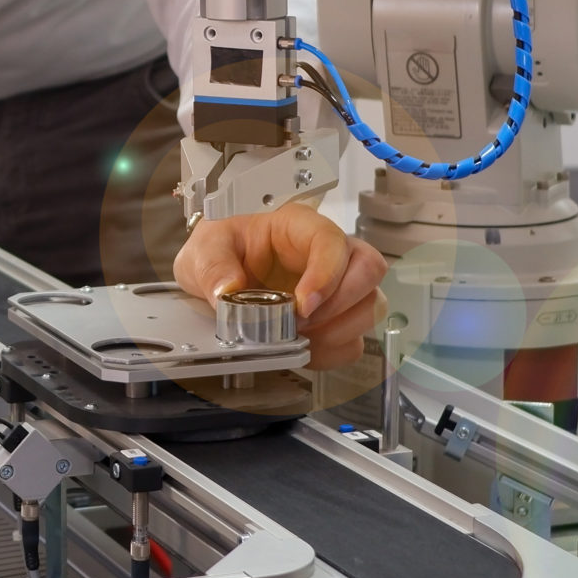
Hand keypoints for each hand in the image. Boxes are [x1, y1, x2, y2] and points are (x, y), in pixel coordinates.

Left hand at [175, 204, 386, 370]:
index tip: (303, 304)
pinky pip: (355, 340)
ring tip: (299, 336)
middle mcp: (327, 254)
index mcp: (298, 226)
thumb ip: (213, 266)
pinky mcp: (334, 319)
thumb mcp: (205, 247)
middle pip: (368, 270)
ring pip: (371, 305)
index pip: (332, 241)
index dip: (326, 274)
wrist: (216, 273)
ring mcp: (337, 287)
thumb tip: (229, 290)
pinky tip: (305, 348)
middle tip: (299, 322)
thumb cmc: (224, 247)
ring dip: (338, 330)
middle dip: (338, 304)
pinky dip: (333, 351)